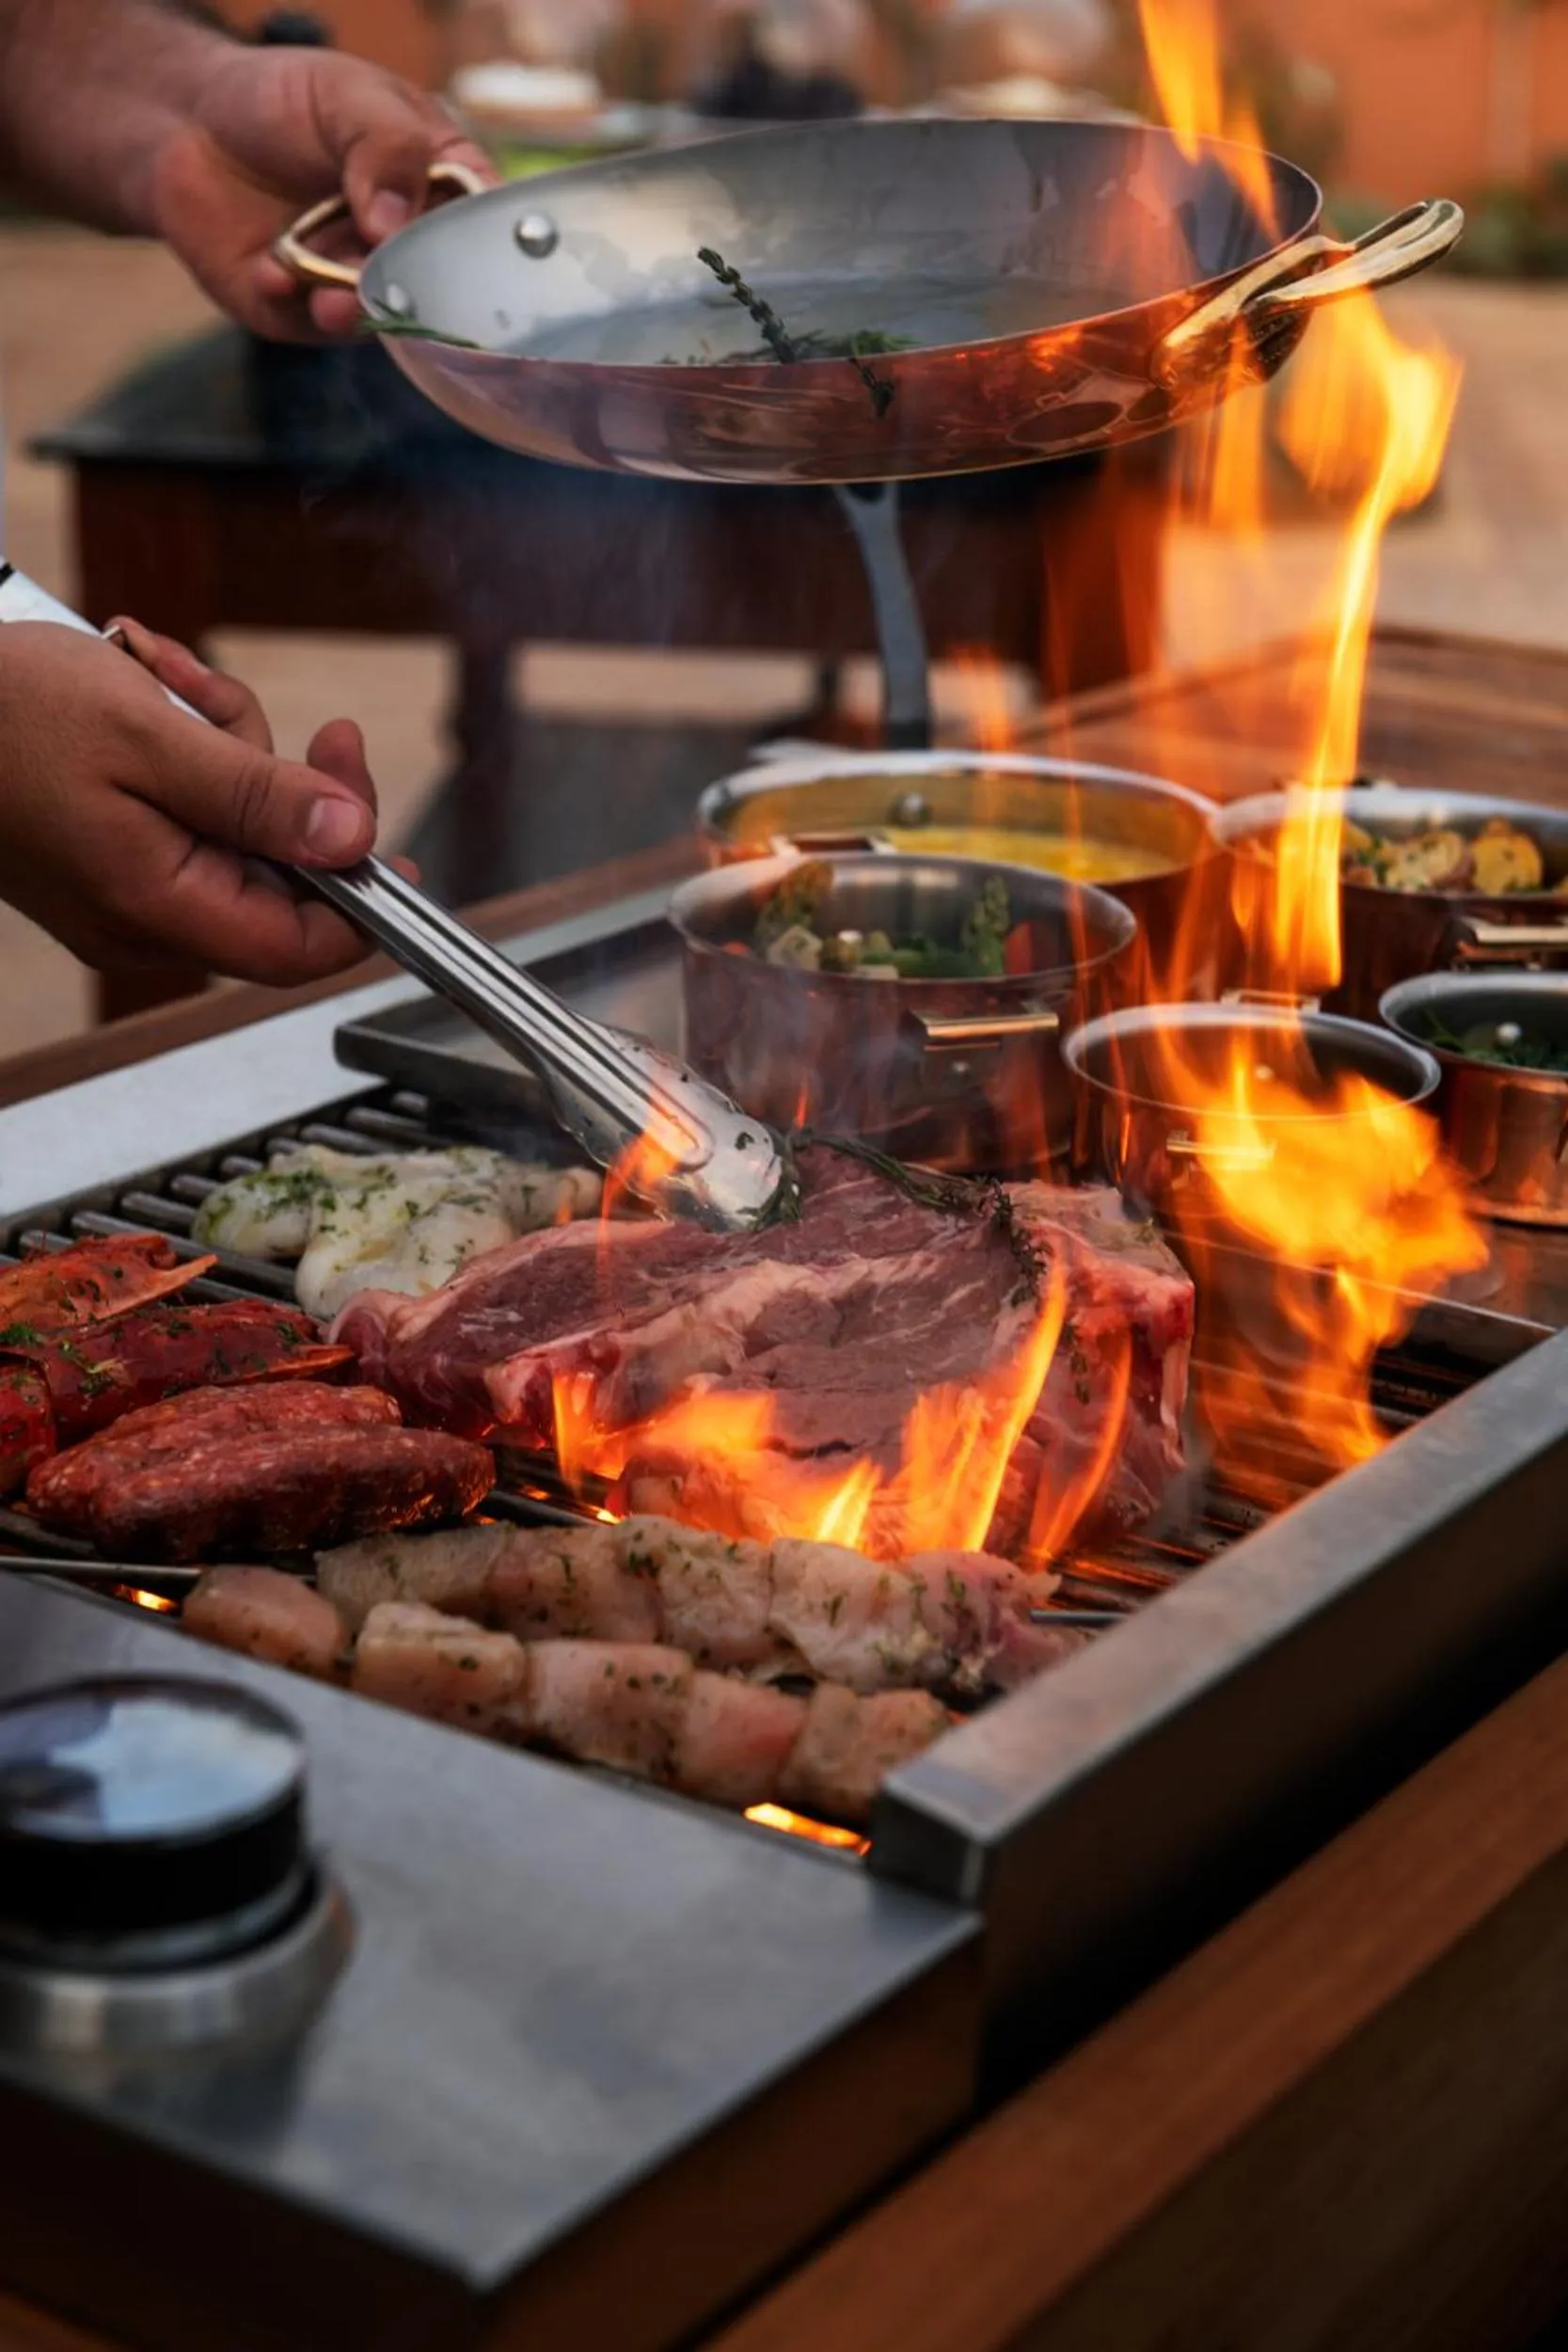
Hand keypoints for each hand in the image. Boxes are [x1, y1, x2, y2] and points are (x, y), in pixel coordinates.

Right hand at [0, 620, 404, 985]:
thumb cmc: (5, 714)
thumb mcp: (152, 740)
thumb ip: (260, 797)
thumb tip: (354, 840)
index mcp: (160, 909)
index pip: (302, 949)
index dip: (359, 897)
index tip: (388, 836)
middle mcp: (148, 918)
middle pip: (276, 872)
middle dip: (266, 774)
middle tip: (224, 704)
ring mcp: (130, 885)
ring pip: (236, 822)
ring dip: (218, 737)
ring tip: (153, 678)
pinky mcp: (116, 848)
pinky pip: (190, 804)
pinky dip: (183, 740)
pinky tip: (139, 684)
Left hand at [148, 46, 494, 340]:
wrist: (186, 125)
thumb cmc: (281, 99)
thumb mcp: (347, 96)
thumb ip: (386, 146)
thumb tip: (394, 225)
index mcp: (439, 188)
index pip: (486, 227)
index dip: (492, 249)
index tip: (479, 260)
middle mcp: (408, 248)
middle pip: (439, 287)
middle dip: (416, 288)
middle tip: (388, 271)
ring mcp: (360, 286)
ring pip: (379, 317)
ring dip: (357, 310)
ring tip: (332, 301)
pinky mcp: (305, 314)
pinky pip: (314, 325)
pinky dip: (296, 303)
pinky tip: (271, 271)